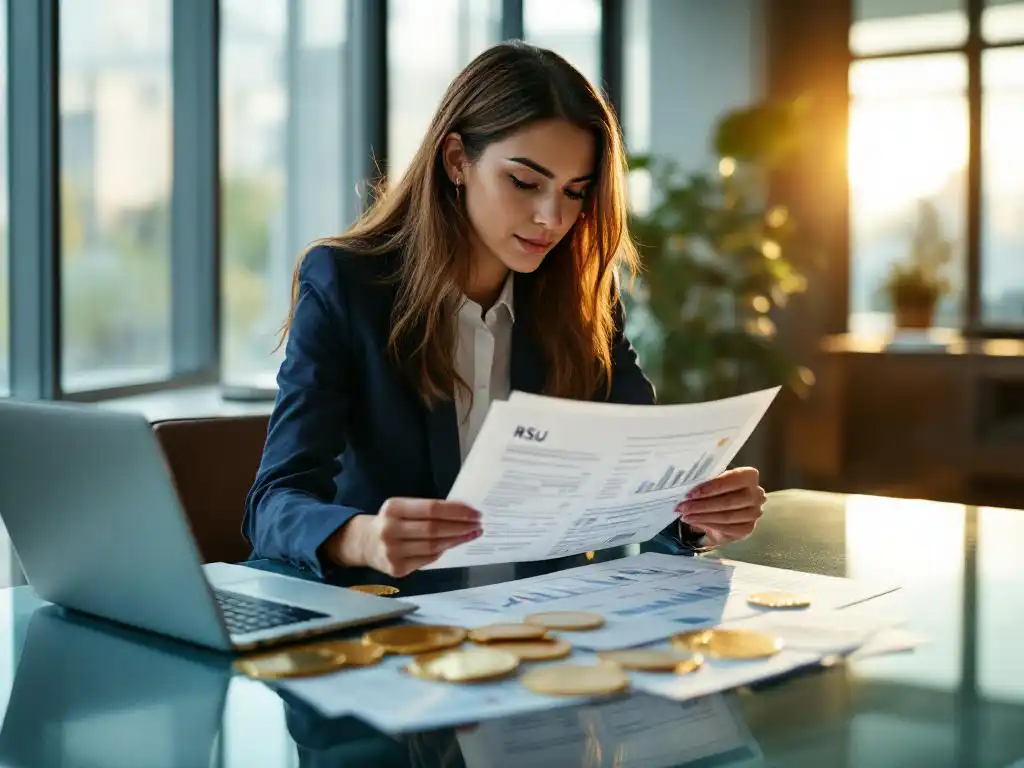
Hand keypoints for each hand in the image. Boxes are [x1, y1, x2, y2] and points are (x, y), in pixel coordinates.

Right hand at [329, 498, 481, 576]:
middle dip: (461, 526)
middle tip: (478, 524)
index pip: (432, 508)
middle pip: (434, 529)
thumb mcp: (402, 508)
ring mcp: (392, 552)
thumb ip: (427, 511)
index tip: (475, 512)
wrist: (364, 543)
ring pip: (433, 546)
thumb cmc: (392, 522)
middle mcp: (390, 529)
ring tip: (472, 534)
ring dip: (457, 540)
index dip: (456, 511)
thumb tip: (464, 513)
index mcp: (393, 508)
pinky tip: (453, 545)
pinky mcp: (396, 569)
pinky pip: (427, 560)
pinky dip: (443, 551)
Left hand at [675, 467, 764, 547]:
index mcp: (749, 476)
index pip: (731, 480)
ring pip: (726, 516)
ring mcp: (755, 512)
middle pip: (728, 501)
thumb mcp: (713, 483)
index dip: (710, 488)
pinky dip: (708, 525)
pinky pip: (727, 528)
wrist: (725, 510)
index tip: (691, 494)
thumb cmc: (718, 491)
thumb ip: (706, 483)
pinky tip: (695, 522)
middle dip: (702, 505)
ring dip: (702, 517)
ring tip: (686, 516)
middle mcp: (756, 494)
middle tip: (683, 507)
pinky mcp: (748, 528)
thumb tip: (687, 489)